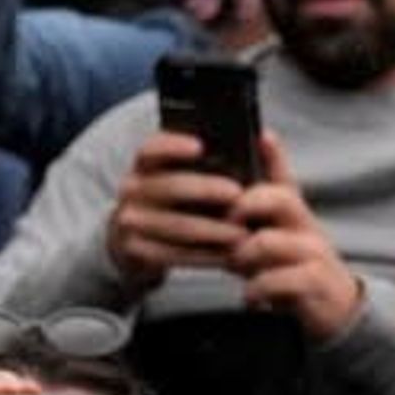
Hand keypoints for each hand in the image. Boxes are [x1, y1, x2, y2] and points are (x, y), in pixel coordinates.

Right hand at [107, 130, 247, 290]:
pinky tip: (229, 254)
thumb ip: (222, 160)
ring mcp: (130, 221)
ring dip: (212, 230)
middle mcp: (132, 189)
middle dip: (205, 189)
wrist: (140, 243)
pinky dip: (205, 255)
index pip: (151, 148)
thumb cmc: (181, 203)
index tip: (200, 146)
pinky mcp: (136, 251)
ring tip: (242, 233)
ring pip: (175, 225)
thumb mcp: (191, 178)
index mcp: (145, 165)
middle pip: (169, 186)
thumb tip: (264, 139)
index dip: (173, 145)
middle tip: (238, 194)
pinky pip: (173, 254)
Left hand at [229, 136, 366, 342]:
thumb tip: (215, 198)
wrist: (334, 310)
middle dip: (246, 206)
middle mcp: (306, 227)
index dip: (275, 156)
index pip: (284, 177)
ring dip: (243, 255)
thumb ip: (251, 217)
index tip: (263, 137)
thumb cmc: (292, 271)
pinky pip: (279, 279)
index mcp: (294, 214)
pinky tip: (250, 298)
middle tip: (227, 224)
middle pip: (281, 199)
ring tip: (235, 267)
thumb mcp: (272, 240)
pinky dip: (257, 289)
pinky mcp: (317, 282)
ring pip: (271, 241)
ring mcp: (315, 253)